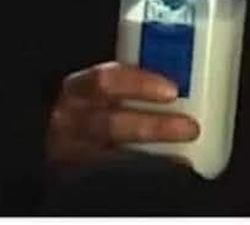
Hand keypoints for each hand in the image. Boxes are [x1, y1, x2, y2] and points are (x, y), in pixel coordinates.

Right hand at [45, 61, 199, 167]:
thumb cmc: (92, 102)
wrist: (60, 136)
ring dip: (152, 155)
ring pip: (112, 155)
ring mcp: (72, 151)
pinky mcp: (78, 175)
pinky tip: (166, 171)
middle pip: (111, 124)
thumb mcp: (104, 85)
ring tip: (183, 156)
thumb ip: (131, 80)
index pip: (105, 80)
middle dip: (154, 126)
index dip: (140, 84)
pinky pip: (111, 175)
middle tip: (190, 127)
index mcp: (78, 88)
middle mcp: (70, 120)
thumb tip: (182, 75)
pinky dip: (142, 173)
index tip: (172, 91)